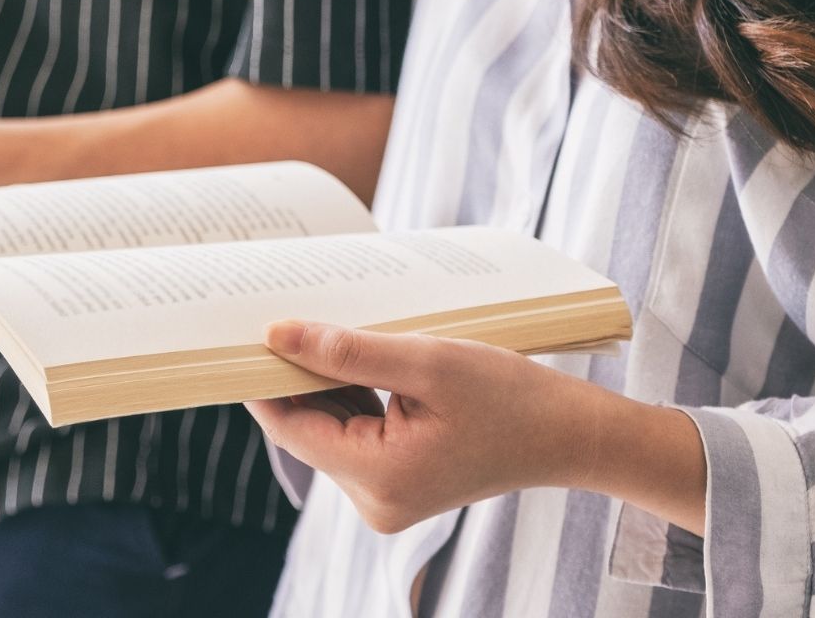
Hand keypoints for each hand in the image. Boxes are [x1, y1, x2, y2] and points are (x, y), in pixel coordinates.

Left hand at [245, 321, 706, 534]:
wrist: (575, 435)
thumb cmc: (512, 396)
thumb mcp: (428, 361)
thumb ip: (348, 351)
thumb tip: (276, 336)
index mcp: (376, 478)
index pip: (289, 425)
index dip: (261, 378)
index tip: (239, 331)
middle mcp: (373, 501)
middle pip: (306, 427)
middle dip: (296, 373)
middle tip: (281, 313)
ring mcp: (385, 497)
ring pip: (329, 426)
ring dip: (327, 380)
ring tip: (324, 327)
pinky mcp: (399, 482)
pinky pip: (355, 433)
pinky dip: (353, 394)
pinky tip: (357, 354)